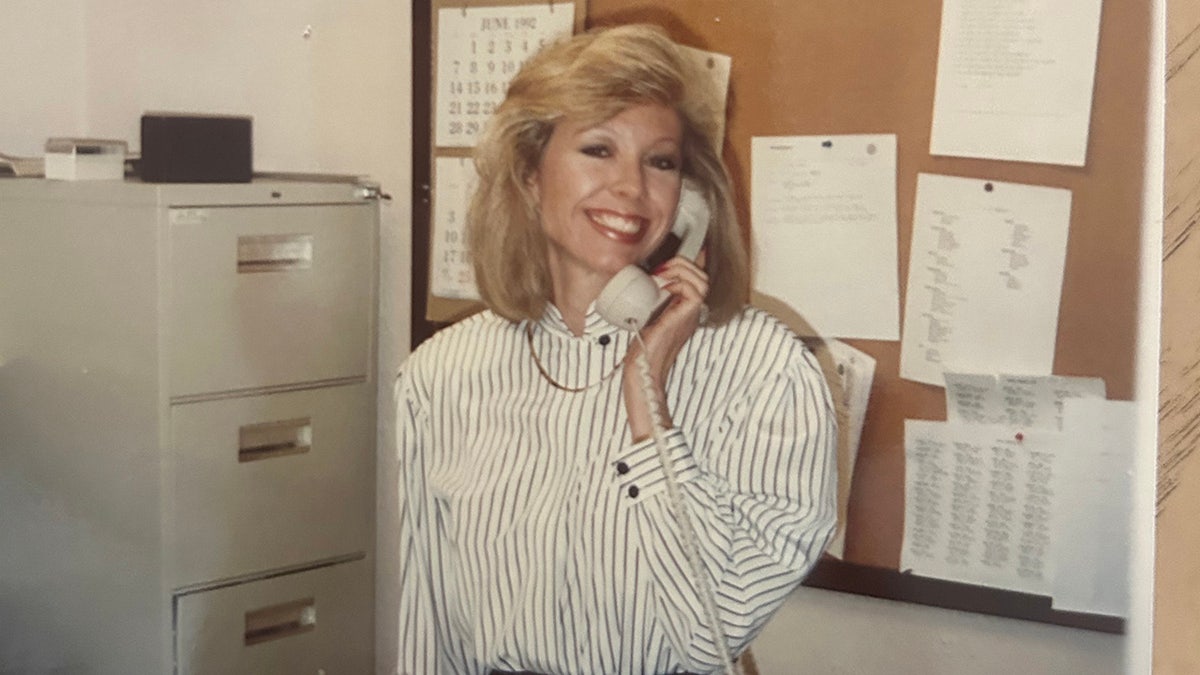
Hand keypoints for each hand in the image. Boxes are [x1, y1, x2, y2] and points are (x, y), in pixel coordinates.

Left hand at [622, 255, 708, 440]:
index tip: (660, 266)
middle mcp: (691, 311)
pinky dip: (676, 282)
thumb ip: (649, 300)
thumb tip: (642, 279)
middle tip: (659, 271)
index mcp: (683, 310)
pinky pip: (693, 289)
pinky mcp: (686, 317)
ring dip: (680, 270)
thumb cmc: (640, 348)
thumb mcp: (644, 316)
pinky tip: (661, 289)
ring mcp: (691, 314)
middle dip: (681, 264)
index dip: (684, 266)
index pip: (694, 279)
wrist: (642, 369)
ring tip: (661, 276)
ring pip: (701, 279)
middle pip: (701, 275)